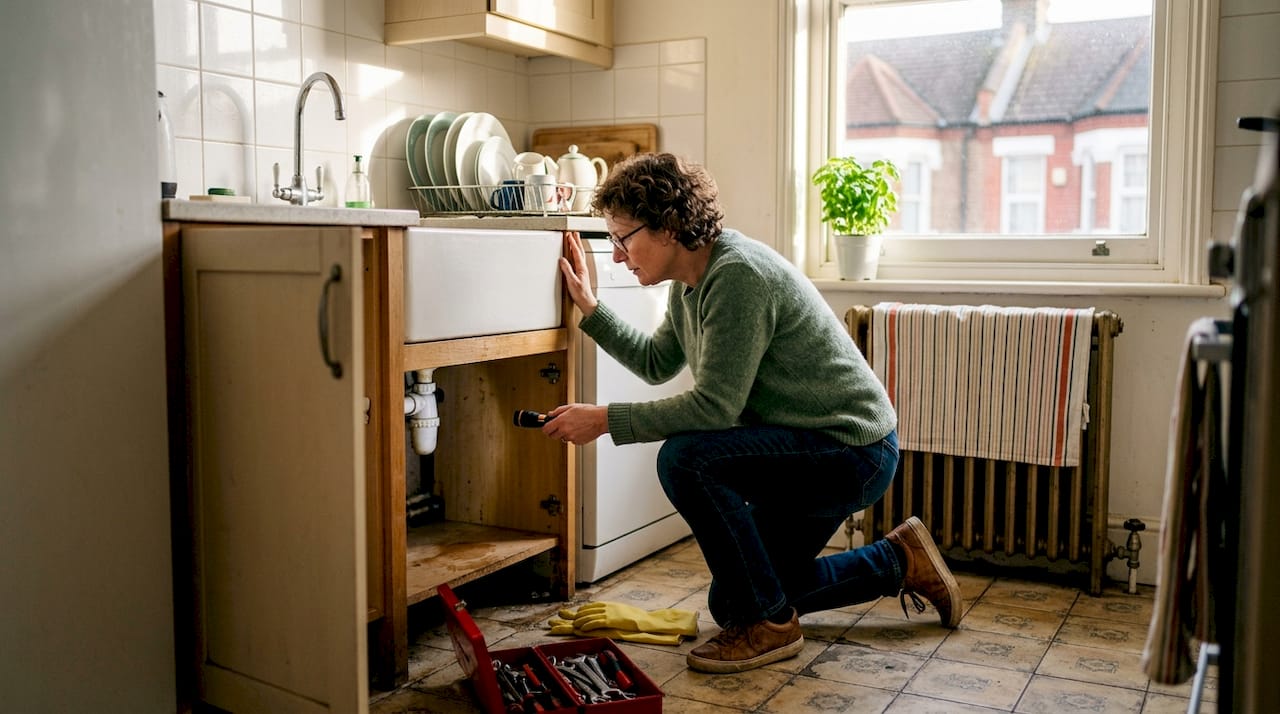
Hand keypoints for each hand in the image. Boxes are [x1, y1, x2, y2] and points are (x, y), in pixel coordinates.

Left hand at [543, 403, 607, 444]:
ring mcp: (571, 438)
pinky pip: (572, 441)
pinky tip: (580, 430)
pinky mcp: (578, 442)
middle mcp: (565, 431)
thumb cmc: (589, 412)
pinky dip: (574, 436)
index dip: (546, 428)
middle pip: (552, 436)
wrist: (601, 420)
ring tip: (574, 426)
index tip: (548, 427)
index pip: (546, 429)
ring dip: (565, 434)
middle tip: (560, 426)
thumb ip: (558, 411)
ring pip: (563, 438)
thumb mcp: (571, 407)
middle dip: (554, 432)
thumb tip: (550, 414)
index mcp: (561, 421)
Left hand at [558, 601, 697, 635]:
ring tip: (570, 626)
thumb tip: (599, 615)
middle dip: (571, 616)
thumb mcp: (619, 612)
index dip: (578, 611)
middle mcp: (606, 607)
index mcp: (607, 604)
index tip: (568, 613)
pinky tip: (580, 628)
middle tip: (559, 620)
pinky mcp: (611, 619)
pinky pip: (595, 622)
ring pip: (588, 616)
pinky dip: (586, 625)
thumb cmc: (634, 618)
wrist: (645, 620)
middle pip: (585, 611)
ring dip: (578, 621)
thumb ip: (608, 612)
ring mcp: (608, 612)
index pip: (589, 607)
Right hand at [559, 231, 596, 316]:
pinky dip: (576, 253)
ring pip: (580, 255)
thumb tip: (562, 260)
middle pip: (580, 251)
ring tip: (575, 240)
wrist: (587, 302)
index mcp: (581, 268)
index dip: (573, 244)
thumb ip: (567, 270)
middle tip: (574, 233)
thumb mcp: (571, 282)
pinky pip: (579, 260)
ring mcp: (582, 270)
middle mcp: (583, 268)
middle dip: (577, 241)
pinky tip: (574, 254)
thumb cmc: (580, 294)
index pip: (577, 253)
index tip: (569, 236)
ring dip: (577, 246)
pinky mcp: (581, 274)